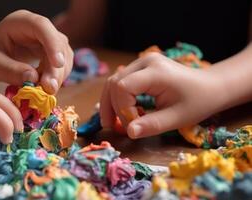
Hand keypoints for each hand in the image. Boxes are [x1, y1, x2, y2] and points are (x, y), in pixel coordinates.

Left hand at [0, 10, 72, 93]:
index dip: (53, 44)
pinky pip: (59, 66)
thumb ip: (10, 71)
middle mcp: (36, 28)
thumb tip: (34, 79)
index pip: (42, 26)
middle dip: (57, 68)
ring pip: (63, 56)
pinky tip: (43, 89)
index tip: (57, 64)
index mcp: (20, 22)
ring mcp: (44, 40)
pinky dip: (55, 79)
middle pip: (58, 44)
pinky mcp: (48, 53)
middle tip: (50, 89)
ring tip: (46, 92)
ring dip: (58, 76)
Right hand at [100, 53, 225, 138]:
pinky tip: (124, 112)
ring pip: (114, 81)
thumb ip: (152, 125)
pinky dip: (117, 98)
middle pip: (114, 83)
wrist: (211, 86)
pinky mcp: (141, 67)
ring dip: (111, 103)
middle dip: (112, 107)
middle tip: (117, 127)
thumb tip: (129, 132)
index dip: (122, 109)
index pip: (123, 87)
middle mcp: (145, 62)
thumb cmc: (198, 102)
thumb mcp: (178, 118)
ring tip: (112, 122)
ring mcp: (142, 62)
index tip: (134, 126)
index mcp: (156, 72)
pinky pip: (121, 81)